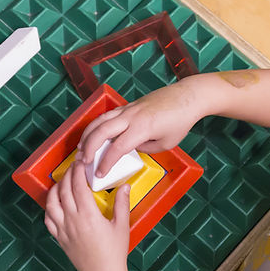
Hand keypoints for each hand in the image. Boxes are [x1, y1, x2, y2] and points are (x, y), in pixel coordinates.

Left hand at [45, 159, 129, 270]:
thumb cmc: (114, 253)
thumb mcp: (122, 226)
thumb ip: (121, 204)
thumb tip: (124, 186)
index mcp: (89, 215)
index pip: (79, 186)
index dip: (78, 171)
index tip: (80, 162)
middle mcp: (72, 220)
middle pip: (64, 190)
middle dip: (68, 175)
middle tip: (73, 167)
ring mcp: (63, 229)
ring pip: (51, 203)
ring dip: (56, 189)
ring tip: (63, 182)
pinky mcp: (59, 238)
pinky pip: (48, 219)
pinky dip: (49, 207)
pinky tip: (55, 202)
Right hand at [77, 79, 199, 177]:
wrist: (188, 97)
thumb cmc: (180, 120)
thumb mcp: (166, 143)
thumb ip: (146, 148)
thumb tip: (131, 149)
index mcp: (142, 128)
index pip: (117, 148)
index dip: (106, 163)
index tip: (100, 173)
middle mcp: (132, 116)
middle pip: (101, 131)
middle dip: (89, 148)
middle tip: (82, 162)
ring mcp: (128, 108)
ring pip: (100, 120)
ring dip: (88, 135)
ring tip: (81, 149)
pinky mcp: (128, 105)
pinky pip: (107, 115)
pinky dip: (96, 125)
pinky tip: (92, 135)